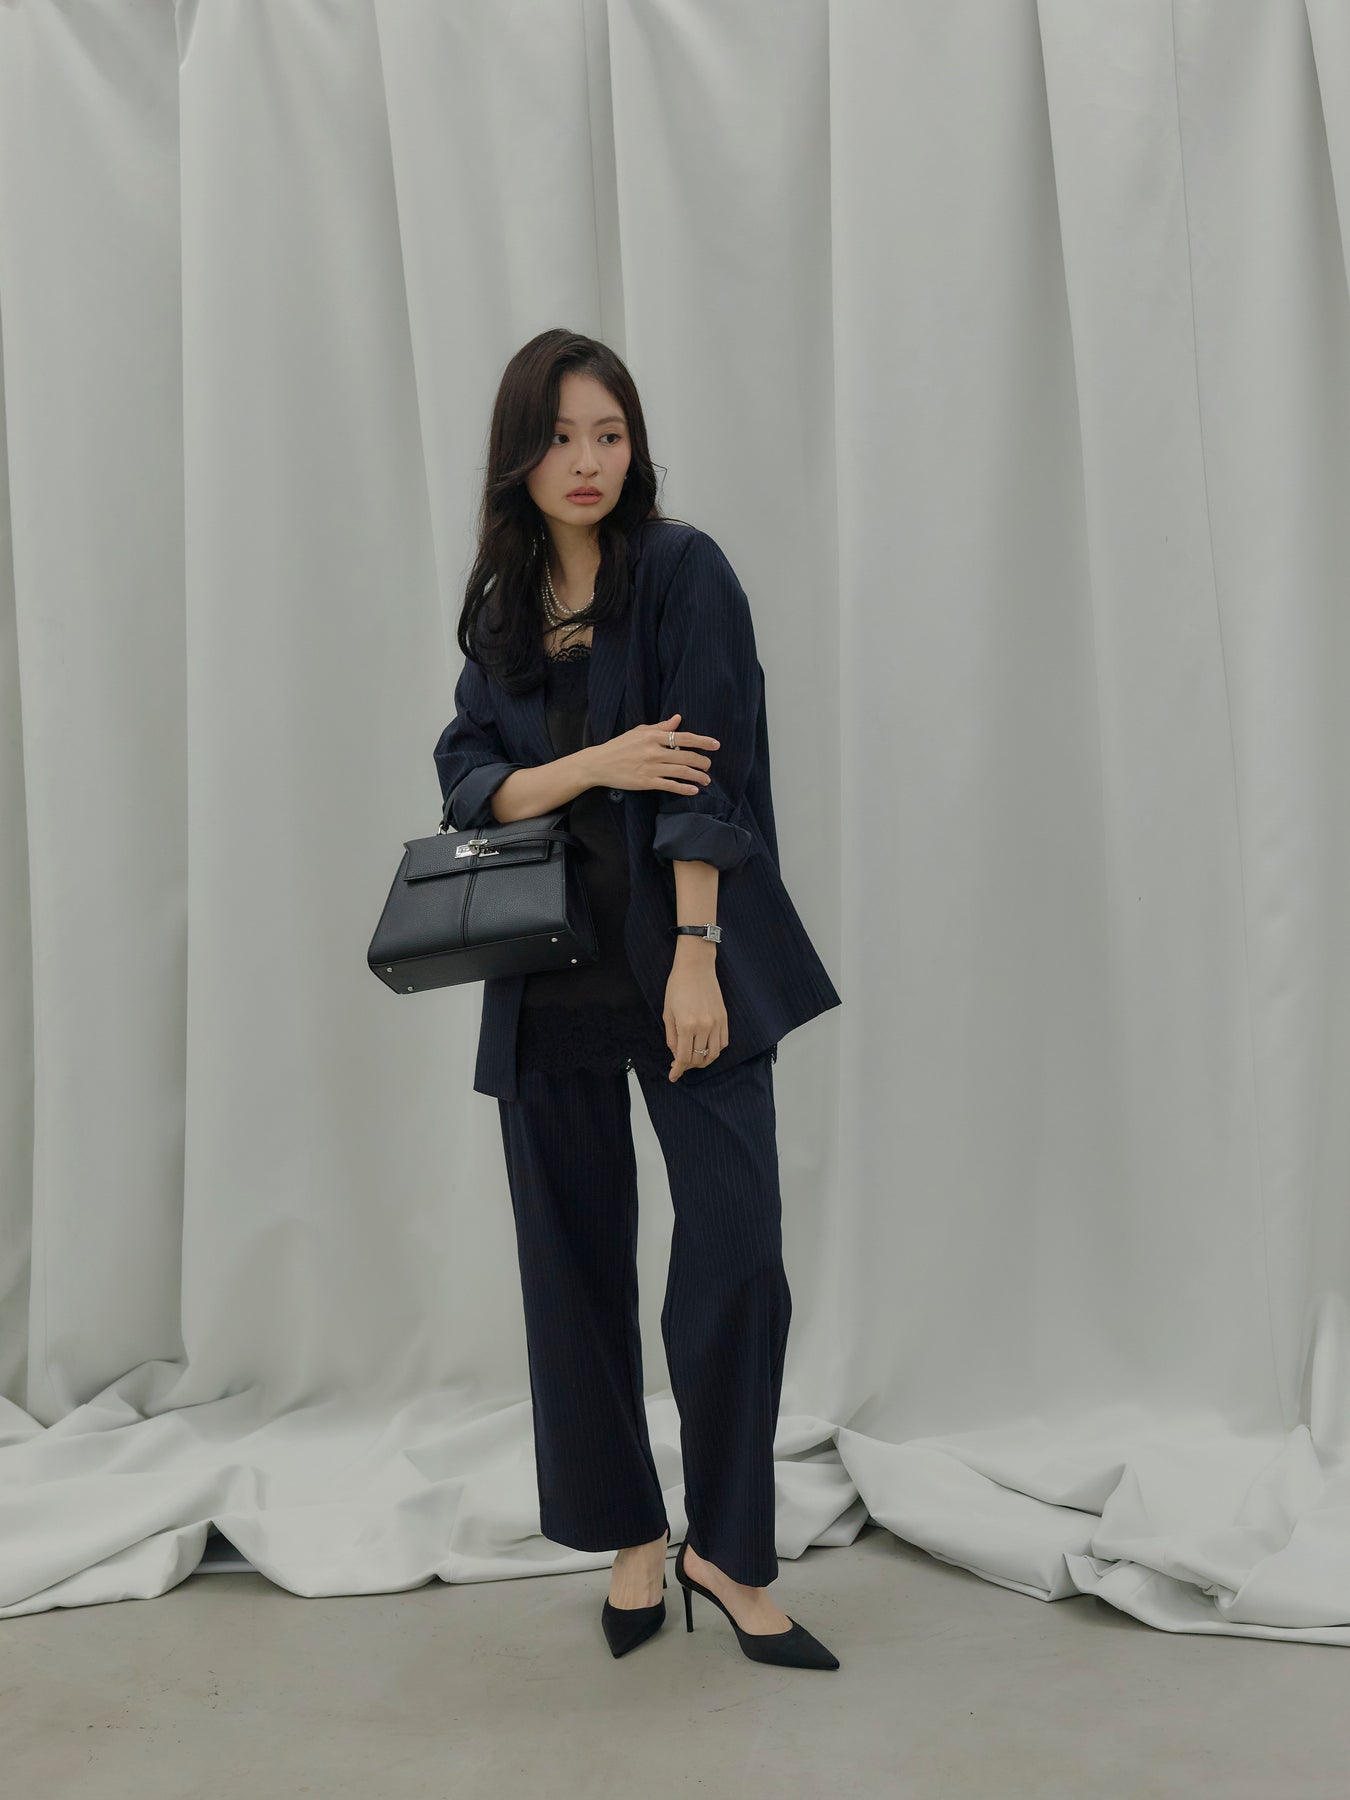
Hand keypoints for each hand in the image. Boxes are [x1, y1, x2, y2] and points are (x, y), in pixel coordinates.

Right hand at [588, 714, 719, 794]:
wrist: (599, 764)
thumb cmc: (619, 746)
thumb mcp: (638, 732)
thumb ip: (660, 727)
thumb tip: (678, 719)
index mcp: (653, 736)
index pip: (684, 737)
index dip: (703, 741)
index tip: (716, 745)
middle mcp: (654, 751)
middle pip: (687, 757)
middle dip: (703, 762)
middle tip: (709, 766)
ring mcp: (651, 768)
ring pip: (682, 772)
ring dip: (698, 777)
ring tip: (706, 780)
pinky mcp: (646, 782)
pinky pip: (670, 786)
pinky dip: (684, 789)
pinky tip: (694, 790)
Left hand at [663, 951, 727, 1079]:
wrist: (696, 967)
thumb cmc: (677, 987)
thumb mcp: (667, 1013)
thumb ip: (671, 1037)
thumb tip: (675, 1055)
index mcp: (686, 1025)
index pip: (683, 1058)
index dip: (678, 1070)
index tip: (673, 1076)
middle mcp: (703, 1026)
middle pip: (698, 1059)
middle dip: (688, 1066)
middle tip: (680, 1064)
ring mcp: (716, 1023)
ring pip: (713, 1054)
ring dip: (703, 1061)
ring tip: (694, 1058)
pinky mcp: (724, 1018)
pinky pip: (723, 1043)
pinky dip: (714, 1050)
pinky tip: (706, 1047)